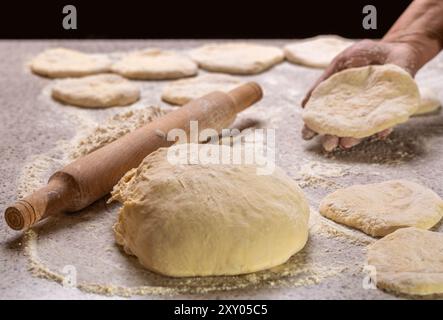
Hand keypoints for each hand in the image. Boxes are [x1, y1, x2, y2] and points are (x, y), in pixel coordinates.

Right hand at [301, 39, 419, 151]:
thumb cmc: (366, 55)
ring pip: (360, 130)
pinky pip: (386, 123)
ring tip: (346, 143)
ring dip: (353, 138)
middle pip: (340, 128)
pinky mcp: (390, 111)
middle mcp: (353, 110)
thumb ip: (323, 82)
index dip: (314, 127)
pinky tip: (379, 134)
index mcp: (338, 101)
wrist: (396, 48)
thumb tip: (304, 104)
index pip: (324, 117)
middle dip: (332, 138)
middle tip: (328, 145)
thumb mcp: (340, 63)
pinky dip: (383, 129)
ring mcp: (371, 112)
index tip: (307, 135)